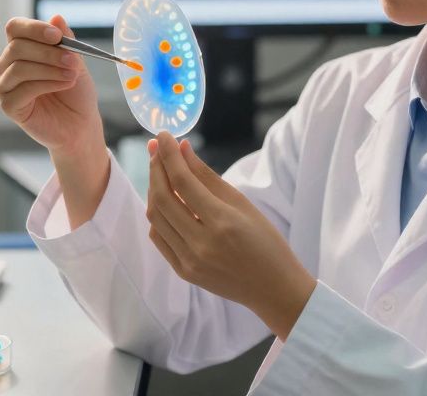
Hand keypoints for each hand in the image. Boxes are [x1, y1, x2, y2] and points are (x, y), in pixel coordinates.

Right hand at [0, 15, 102, 156]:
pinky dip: (46, 85)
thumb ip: (65, 40)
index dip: (34, 28)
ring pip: (19, 67)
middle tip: (73, 61)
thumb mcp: (75, 61)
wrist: (80, 124)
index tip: (57, 36)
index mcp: (21, 48)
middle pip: (17, 47)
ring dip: (50, 69)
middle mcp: (7, 64)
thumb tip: (56, 17)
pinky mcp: (9, 106)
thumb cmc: (76, 92)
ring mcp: (5, 85)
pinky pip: (21, 89)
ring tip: (72, 75)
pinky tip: (63, 86)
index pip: (15, 28)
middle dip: (48, 52)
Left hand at [145, 132, 316, 339]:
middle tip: (156, 148)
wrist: (273, 289)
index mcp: (222, 222)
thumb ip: (208, 177)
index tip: (163, 136)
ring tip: (160, 171)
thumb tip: (182, 149)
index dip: (169, 155)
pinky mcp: (184, 272)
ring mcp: (190, 261)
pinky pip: (159, 238)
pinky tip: (165, 201)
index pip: (183, 181)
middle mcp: (201, 243)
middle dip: (156, 168)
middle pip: (163, 198)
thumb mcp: (243, 204)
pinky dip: (158, 216)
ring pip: (156, 218)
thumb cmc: (266, 241)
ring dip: (153, 190)